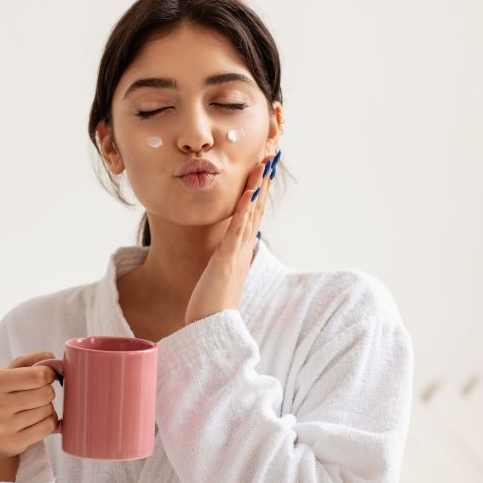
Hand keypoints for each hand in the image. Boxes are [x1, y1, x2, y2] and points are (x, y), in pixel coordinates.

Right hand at [0, 350, 60, 458]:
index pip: (39, 375)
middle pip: (46, 393)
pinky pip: (48, 427)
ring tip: (34, 408)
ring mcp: (5, 426)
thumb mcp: (7, 374)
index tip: (45, 377)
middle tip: (37, 394)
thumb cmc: (1, 396)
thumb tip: (51, 356)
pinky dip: (50, 421)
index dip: (48, 374)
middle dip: (47, 391)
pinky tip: (39, 420)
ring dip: (47, 407)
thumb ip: (30, 361)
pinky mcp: (15, 442)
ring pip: (48, 410)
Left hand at [184, 150, 276, 324]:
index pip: (253, 213)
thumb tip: (231, 248)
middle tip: (272, 154)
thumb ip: (228, 259)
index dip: (260, 189)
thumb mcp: (221, 275)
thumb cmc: (212, 305)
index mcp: (240, 250)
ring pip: (250, 213)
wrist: (211, 328)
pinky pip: (237, 230)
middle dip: (264, 180)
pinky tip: (248, 191)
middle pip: (257, 207)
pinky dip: (243, 209)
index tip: (264, 167)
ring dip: (258, 187)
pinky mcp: (227, 260)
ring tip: (265, 163)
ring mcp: (237, 253)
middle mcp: (243, 248)